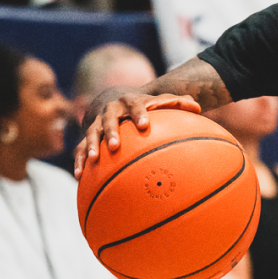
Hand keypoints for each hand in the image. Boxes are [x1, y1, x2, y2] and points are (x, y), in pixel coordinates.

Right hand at [75, 93, 201, 177]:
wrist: (120, 104)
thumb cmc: (148, 108)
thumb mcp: (162, 103)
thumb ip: (179, 104)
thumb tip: (197, 107)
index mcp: (129, 102)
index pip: (134, 105)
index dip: (139, 114)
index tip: (145, 125)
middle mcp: (111, 111)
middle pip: (109, 119)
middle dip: (111, 132)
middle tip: (115, 146)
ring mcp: (97, 123)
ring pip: (91, 133)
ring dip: (91, 146)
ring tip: (94, 160)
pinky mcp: (89, 137)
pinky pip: (79, 149)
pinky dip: (79, 161)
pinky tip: (80, 176)